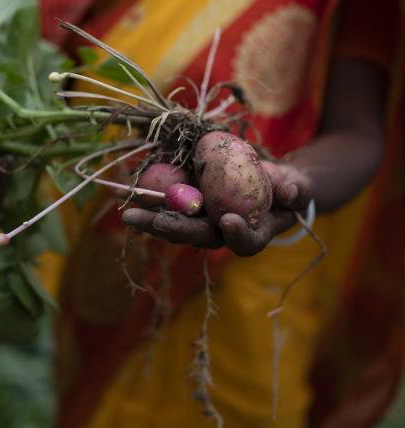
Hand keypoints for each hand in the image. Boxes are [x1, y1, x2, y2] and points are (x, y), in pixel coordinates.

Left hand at [122, 161, 311, 256]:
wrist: (270, 185)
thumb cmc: (287, 189)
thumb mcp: (298, 188)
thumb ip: (296, 191)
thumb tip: (290, 192)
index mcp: (252, 234)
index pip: (244, 242)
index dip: (237, 235)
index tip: (229, 221)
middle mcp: (222, 233)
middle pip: (198, 237)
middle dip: (174, 230)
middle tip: (152, 220)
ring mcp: (205, 221)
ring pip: (177, 225)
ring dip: (152, 219)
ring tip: (128, 212)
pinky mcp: (193, 208)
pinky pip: (170, 207)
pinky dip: (151, 202)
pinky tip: (129, 195)